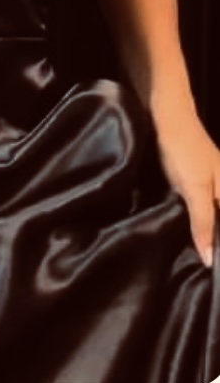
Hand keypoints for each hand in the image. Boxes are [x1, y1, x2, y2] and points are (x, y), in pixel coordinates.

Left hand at [153, 107, 219, 267]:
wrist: (168, 114)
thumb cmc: (184, 150)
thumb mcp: (195, 189)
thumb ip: (204, 223)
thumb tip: (209, 260)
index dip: (218, 246)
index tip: (212, 268)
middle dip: (214, 241)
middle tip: (205, 267)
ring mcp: (211, 181)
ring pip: (213, 214)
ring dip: (206, 231)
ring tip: (196, 256)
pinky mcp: (196, 178)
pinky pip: (203, 206)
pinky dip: (198, 219)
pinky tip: (188, 229)